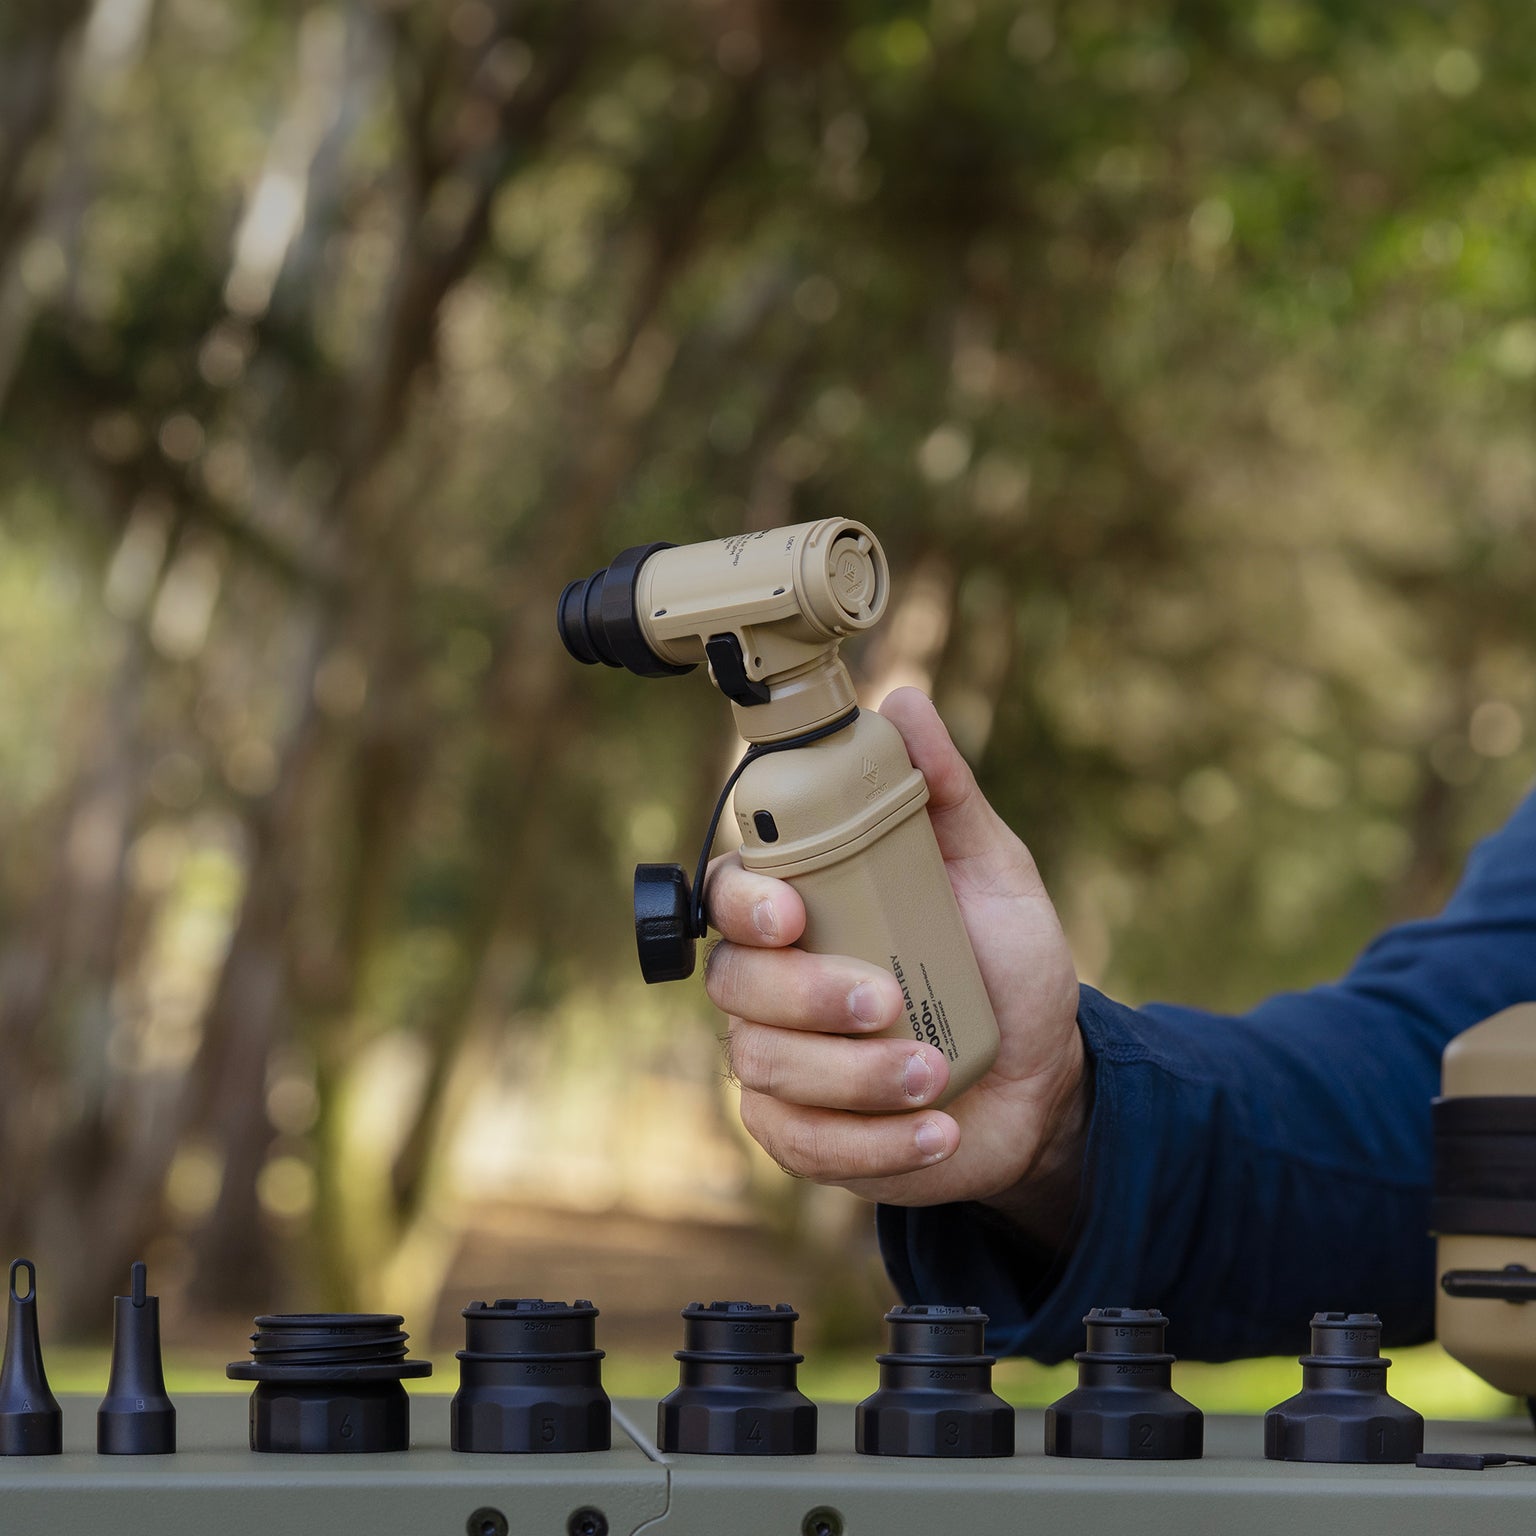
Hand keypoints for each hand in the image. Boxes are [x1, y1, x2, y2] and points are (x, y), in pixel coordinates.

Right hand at [704, 687, 1087, 1242]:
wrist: (1043, 1081)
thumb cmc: (1005, 969)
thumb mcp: (993, 872)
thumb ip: (946, 795)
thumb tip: (905, 704)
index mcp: (806, 909)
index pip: (732, 894)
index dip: (746, 902)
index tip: (794, 912)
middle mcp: (776, 982)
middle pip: (736, 984)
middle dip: (808, 998)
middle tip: (889, 1003)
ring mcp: (782, 1062)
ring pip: (765, 1066)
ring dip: (852, 1077)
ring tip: (935, 1074)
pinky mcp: (803, 1134)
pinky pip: (798, 1144)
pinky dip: (870, 1143)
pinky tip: (934, 1130)